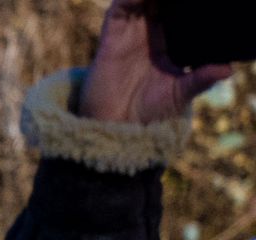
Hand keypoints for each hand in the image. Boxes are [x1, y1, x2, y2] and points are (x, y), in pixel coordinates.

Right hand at [85, 0, 227, 124]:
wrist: (116, 127)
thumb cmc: (150, 110)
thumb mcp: (182, 93)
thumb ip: (202, 78)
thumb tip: (228, 70)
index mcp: (169, 40)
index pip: (179, 8)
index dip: (185, 1)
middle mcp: (149, 32)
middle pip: (160, 0)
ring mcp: (130, 32)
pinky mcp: (112, 36)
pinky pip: (119, 9)